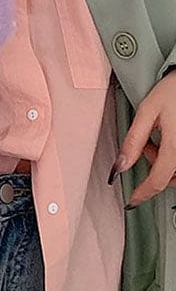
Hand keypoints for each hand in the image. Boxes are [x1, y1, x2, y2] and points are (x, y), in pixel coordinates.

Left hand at [108, 69, 175, 208]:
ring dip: (166, 164)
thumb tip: (120, 167)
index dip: (143, 193)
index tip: (132, 201)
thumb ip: (133, 141)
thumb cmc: (174, 90)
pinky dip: (174, 157)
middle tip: (147, 146)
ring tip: (160, 139)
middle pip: (171, 178)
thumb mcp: (148, 112)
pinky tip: (171, 138)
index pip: (158, 181)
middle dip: (154, 169)